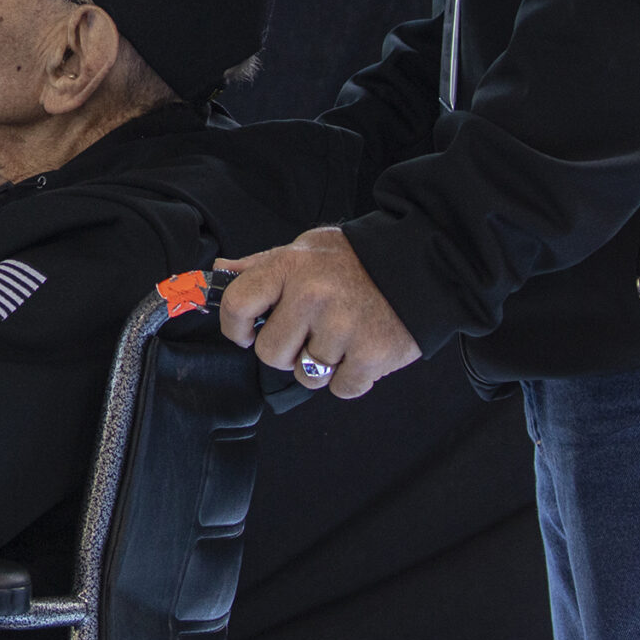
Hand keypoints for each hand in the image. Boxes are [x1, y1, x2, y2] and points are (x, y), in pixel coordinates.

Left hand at [215, 226, 420, 398]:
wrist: (420, 265)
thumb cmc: (354, 261)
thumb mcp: (303, 250)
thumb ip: (261, 265)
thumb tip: (219, 271)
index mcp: (289, 268)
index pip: (237, 305)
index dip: (235, 327)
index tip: (246, 333)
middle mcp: (312, 297)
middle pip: (271, 353)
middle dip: (286, 350)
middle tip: (309, 332)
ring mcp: (343, 328)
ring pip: (306, 376)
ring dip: (320, 366)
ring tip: (341, 337)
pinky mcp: (372, 355)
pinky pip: (341, 389)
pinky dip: (350, 378)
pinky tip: (360, 351)